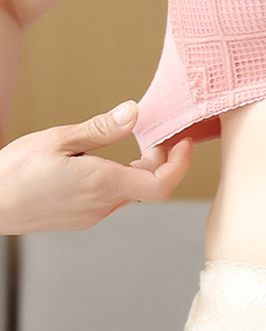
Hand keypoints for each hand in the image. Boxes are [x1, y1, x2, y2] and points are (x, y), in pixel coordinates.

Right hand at [0, 101, 191, 234]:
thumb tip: (134, 112)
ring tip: (137, 142)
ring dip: (142, 169)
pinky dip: (123, 178)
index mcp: (102, 185)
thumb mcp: (59, 139)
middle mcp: (101, 205)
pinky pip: (113, 198)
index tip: (184, 141)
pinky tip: (109, 160)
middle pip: (150, 186)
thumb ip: (101, 129)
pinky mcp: (79, 217)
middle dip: (162, 160)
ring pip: (131, 192)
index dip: (180, 164)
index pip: (161, 185)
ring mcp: (90, 215)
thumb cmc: (14, 172)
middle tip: (157, 135)